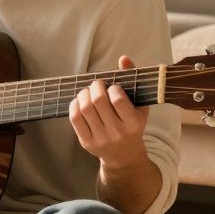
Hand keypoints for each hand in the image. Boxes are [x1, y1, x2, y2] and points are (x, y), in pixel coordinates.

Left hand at [68, 55, 149, 169]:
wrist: (124, 155)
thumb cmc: (132, 125)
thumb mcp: (139, 105)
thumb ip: (132, 80)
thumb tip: (123, 58)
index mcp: (133, 123)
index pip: (118, 99)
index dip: (112, 88)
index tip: (112, 87)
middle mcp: (117, 132)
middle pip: (98, 102)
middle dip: (95, 87)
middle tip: (97, 84)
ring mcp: (100, 139)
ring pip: (84, 109)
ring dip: (84, 94)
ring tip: (88, 91)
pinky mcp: (86, 142)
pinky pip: (75, 119)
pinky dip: (74, 105)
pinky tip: (80, 101)